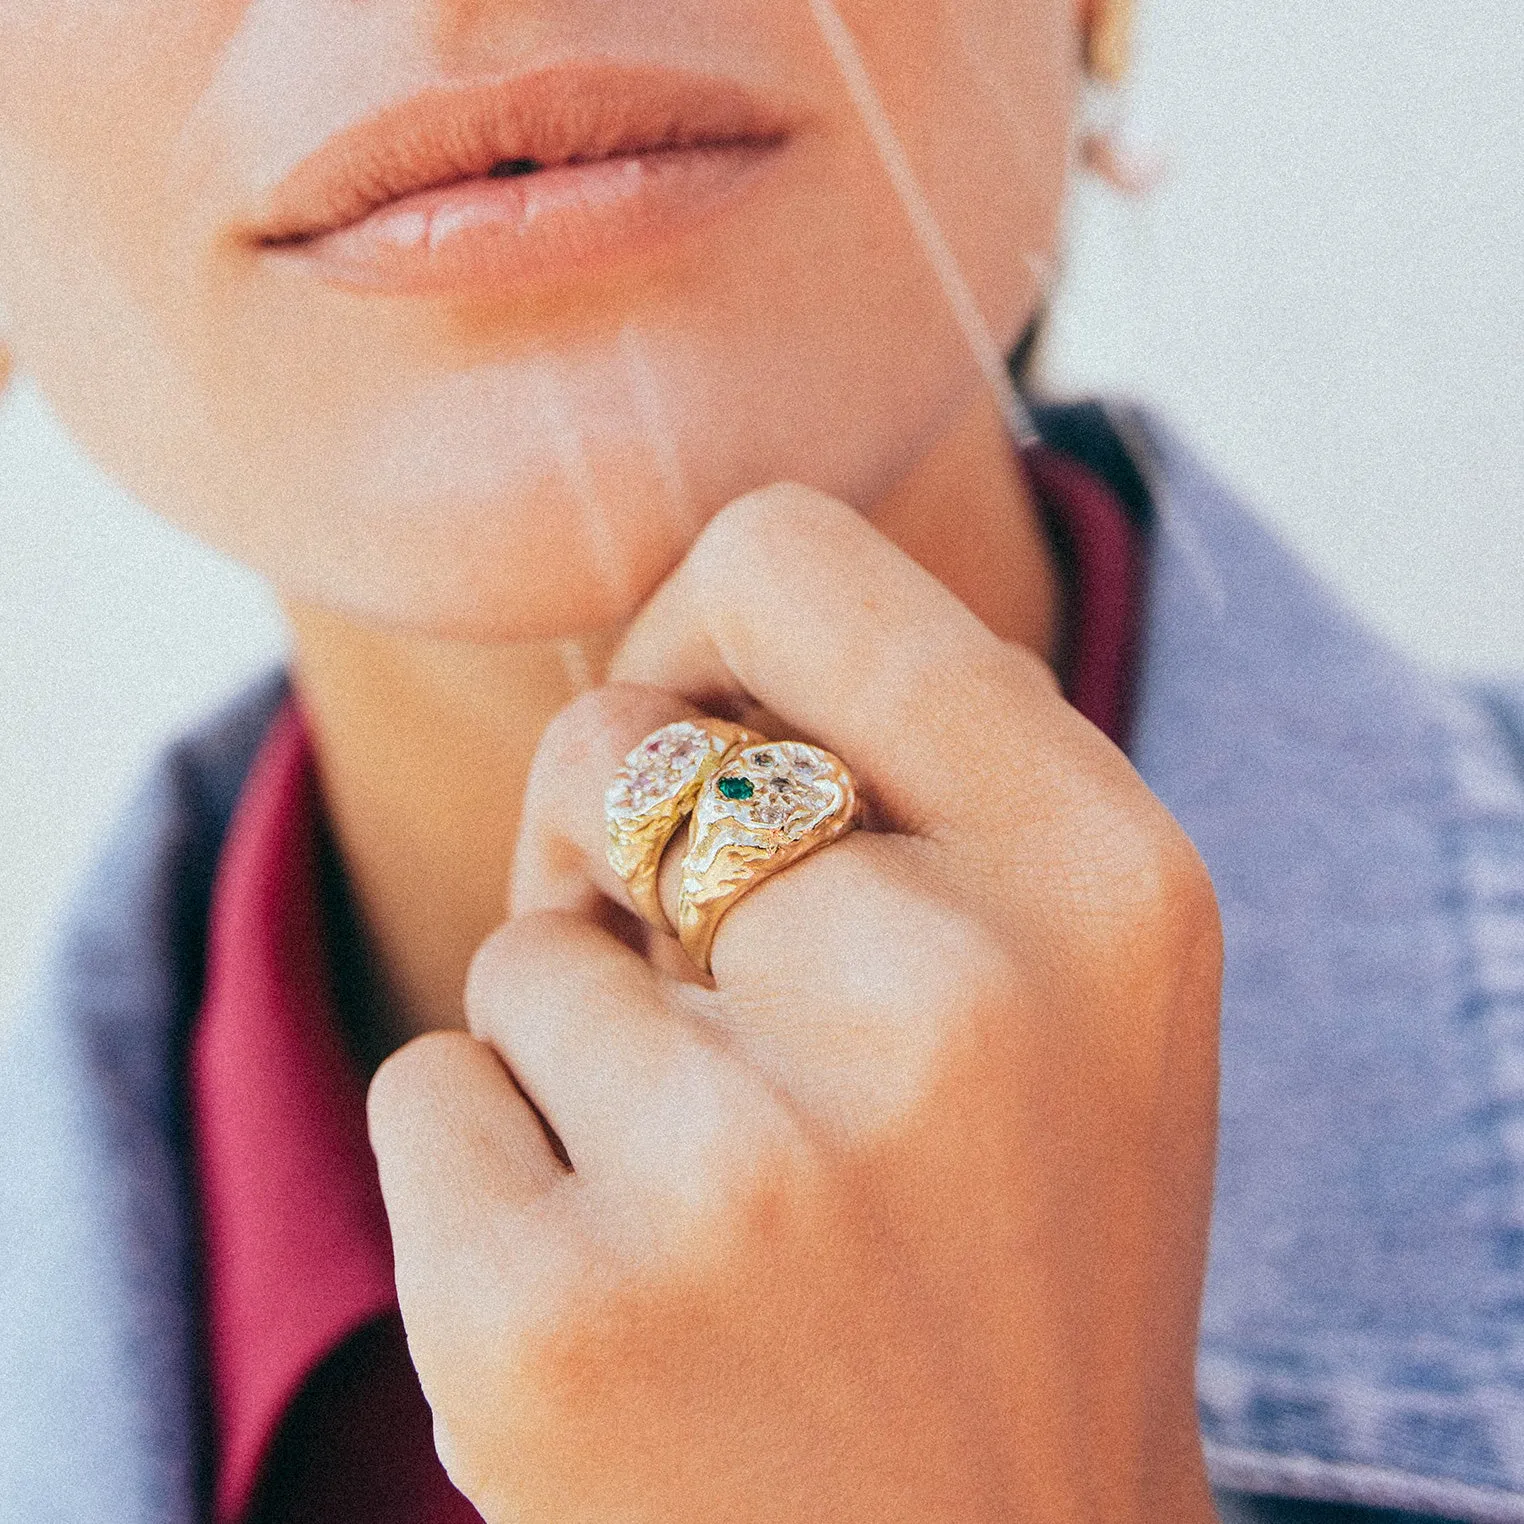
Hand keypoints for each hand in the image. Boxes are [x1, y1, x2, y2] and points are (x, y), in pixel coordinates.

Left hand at [368, 485, 1221, 1522]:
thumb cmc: (1015, 1247)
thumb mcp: (1073, 977)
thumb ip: (918, 772)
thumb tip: (678, 652)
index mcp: (1101, 878)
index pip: (789, 557)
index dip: (704, 630)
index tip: (701, 738)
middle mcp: (948, 1005)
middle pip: (615, 744)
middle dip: (625, 859)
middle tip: (733, 1028)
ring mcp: (742, 1176)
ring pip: (523, 942)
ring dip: (584, 1042)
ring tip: (727, 1202)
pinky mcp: (550, 1326)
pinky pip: (425, 1085)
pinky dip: (492, 1161)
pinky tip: (634, 1295)